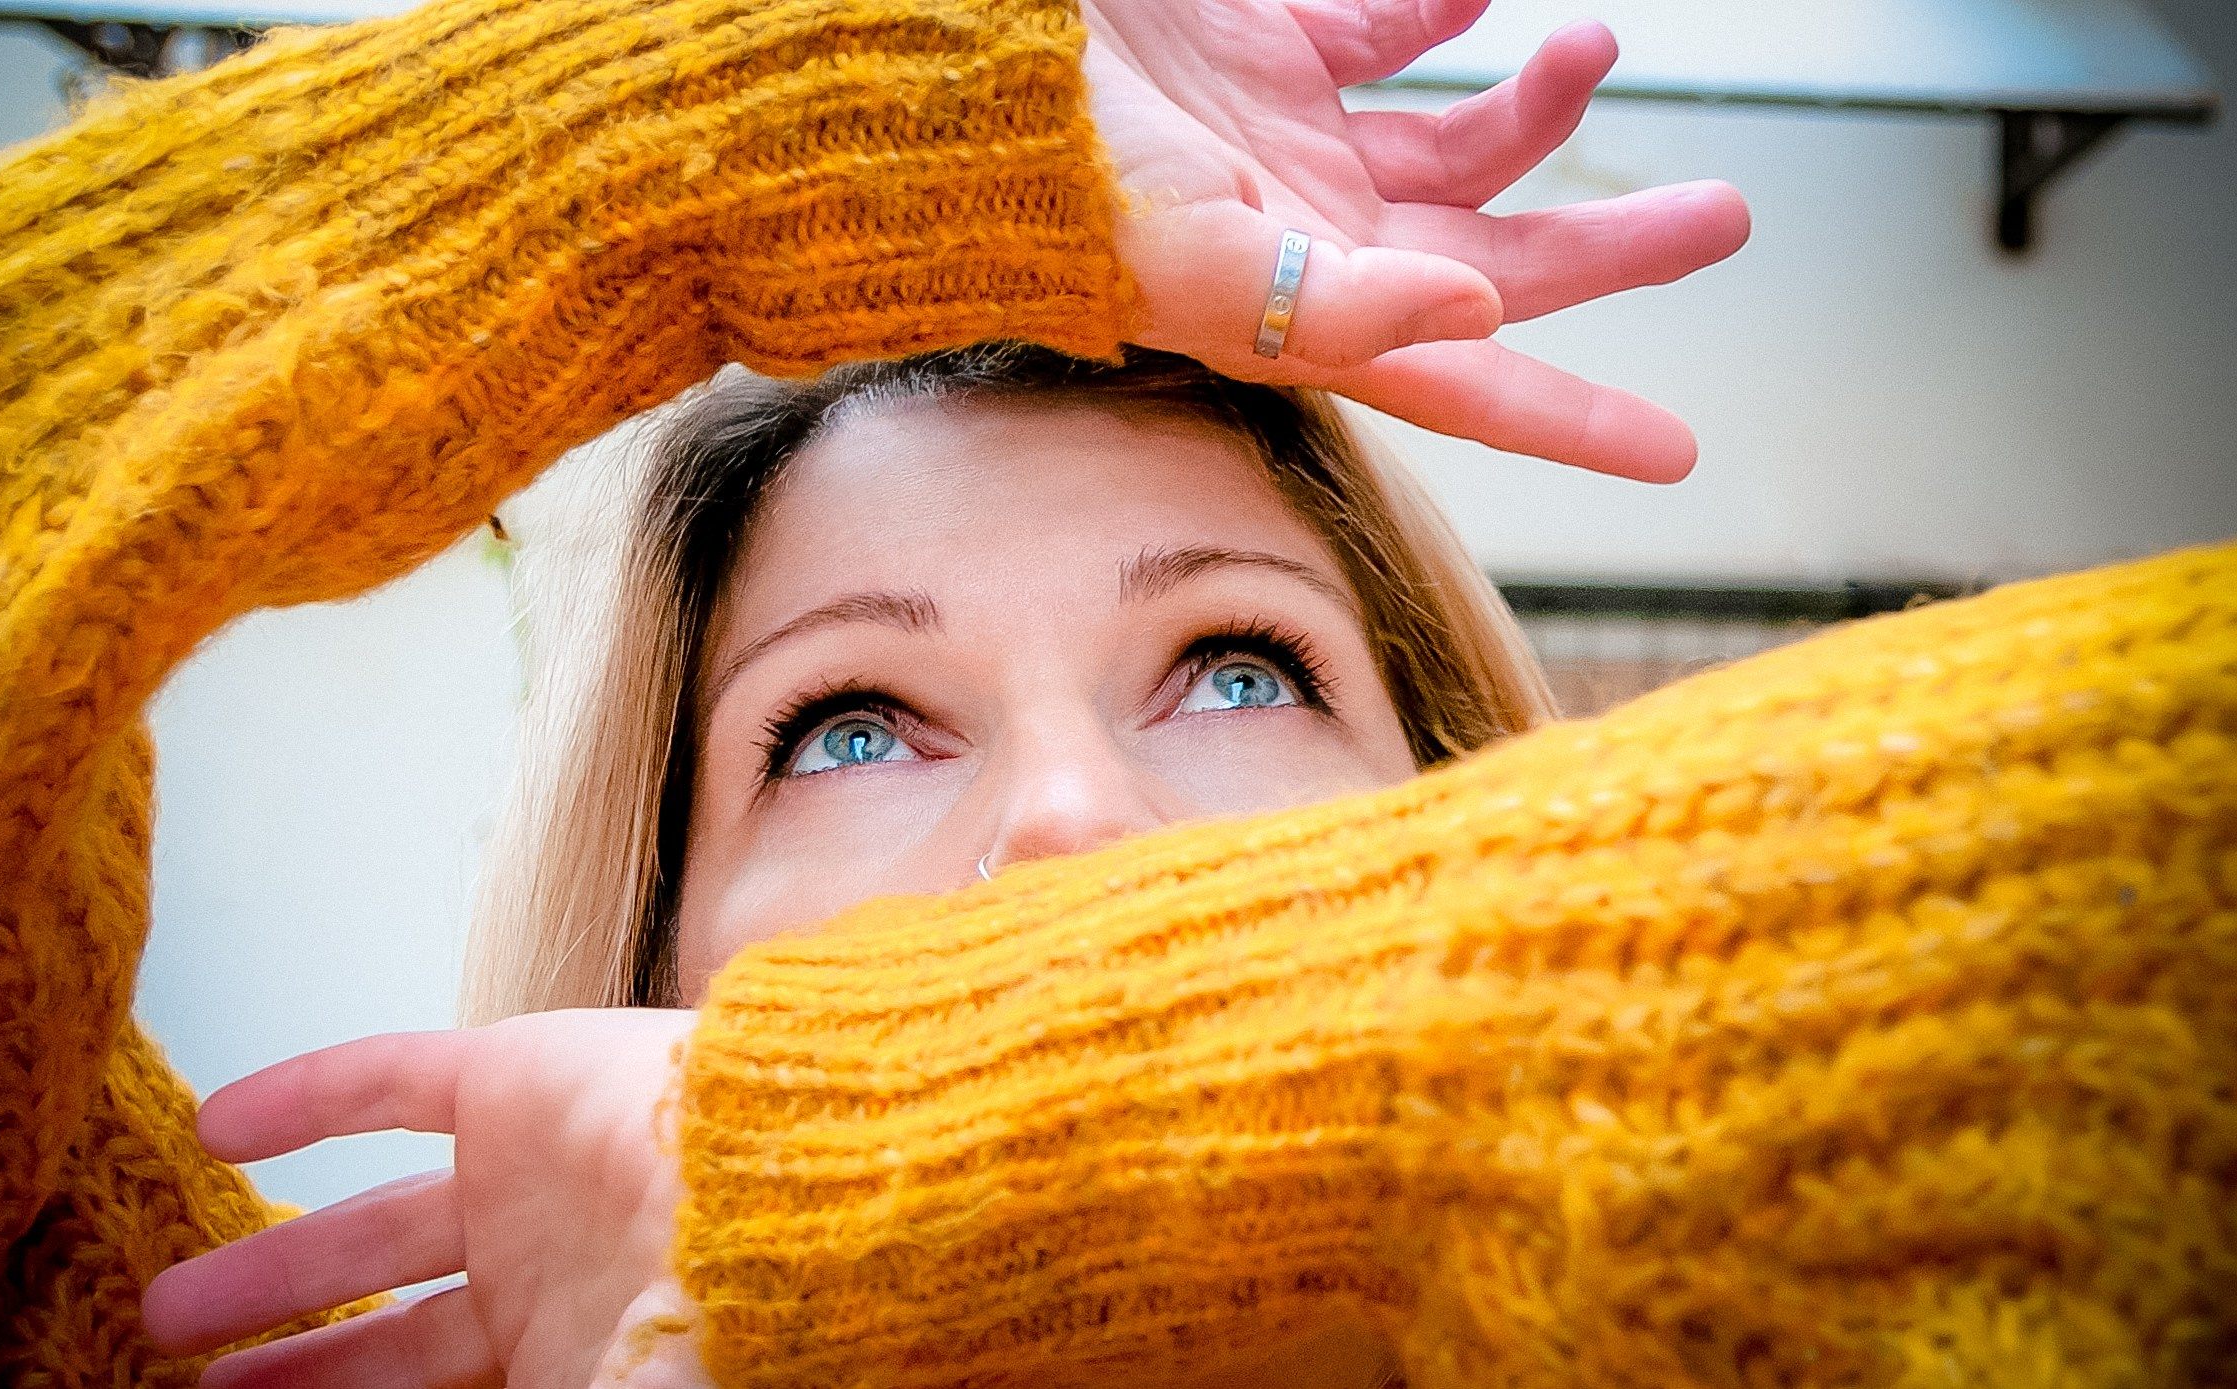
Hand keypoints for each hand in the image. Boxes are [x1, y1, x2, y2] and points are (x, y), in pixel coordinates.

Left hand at [142, 1009, 703, 1388]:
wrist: (792, 1174)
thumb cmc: (723, 1309)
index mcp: (567, 1352)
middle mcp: (539, 1270)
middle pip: (387, 1328)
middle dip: (293, 1361)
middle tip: (189, 1381)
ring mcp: (528, 1173)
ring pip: (374, 1223)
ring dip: (276, 1259)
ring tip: (172, 1310)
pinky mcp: (519, 1074)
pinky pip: (389, 1082)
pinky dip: (304, 1096)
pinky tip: (216, 1124)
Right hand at [1082, 0, 1751, 478]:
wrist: (963, 76)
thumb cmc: (1060, 186)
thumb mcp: (1201, 261)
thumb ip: (1340, 300)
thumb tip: (1479, 309)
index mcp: (1310, 310)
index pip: (1466, 382)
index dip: (1571, 420)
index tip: (1676, 454)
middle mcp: (1319, 233)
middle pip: (1501, 257)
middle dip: (1613, 245)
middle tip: (1720, 217)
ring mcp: (1298, 135)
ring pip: (1466, 136)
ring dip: (1543, 101)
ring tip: (1595, 47)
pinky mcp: (1270, 43)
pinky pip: (1385, 25)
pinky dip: (1441, 8)